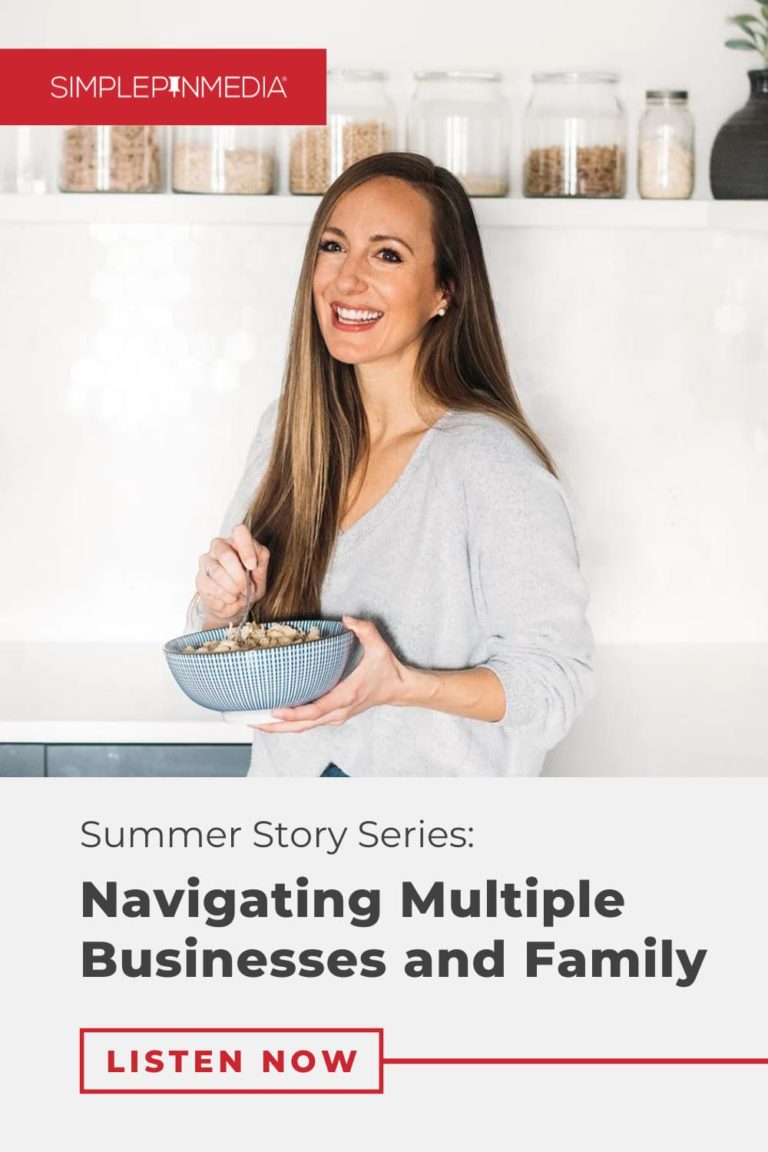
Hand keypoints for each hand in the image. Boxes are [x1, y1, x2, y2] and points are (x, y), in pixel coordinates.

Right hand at [196, 523, 268, 625]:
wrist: (233, 606)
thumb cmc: (247, 586)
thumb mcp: (261, 574)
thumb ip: (260, 562)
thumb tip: (254, 560)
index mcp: (237, 541)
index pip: (239, 531)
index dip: (246, 548)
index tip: (252, 566)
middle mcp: (220, 547)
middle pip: (226, 554)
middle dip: (239, 576)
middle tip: (246, 587)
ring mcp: (207, 561)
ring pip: (218, 572)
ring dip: (232, 587)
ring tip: (238, 593)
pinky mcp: (200, 577)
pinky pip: (212, 586)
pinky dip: (225, 595)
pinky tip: (230, 597)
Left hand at [254, 616, 408, 732]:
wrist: (400, 690)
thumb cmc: (388, 671)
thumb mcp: (380, 646)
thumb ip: (365, 629)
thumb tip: (347, 619)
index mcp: (347, 695)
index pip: (316, 710)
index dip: (294, 713)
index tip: (274, 711)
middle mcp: (340, 710)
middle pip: (304, 725)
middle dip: (277, 726)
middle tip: (253, 721)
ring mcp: (337, 715)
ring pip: (305, 728)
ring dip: (281, 728)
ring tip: (258, 722)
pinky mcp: (335, 715)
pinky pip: (310, 723)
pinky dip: (292, 723)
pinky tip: (277, 718)